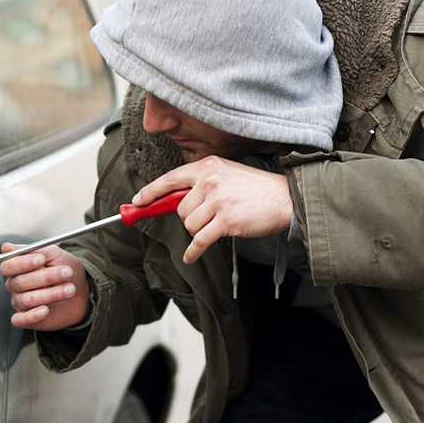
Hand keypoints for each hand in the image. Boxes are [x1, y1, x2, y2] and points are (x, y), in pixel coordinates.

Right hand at [0, 243, 89, 330]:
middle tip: (66, 273)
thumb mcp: (56, 255)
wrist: (82, 292)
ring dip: (50, 294)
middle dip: (45, 277)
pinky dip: (31, 316)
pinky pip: (19, 320)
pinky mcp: (27, 318)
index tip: (41, 259)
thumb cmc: (67, 272)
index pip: (8, 265)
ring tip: (69, 289)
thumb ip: (36, 250)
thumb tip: (9, 248)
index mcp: (19, 267)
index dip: (22, 263)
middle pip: (19, 282)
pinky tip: (45, 310)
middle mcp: (16, 284)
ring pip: (24, 299)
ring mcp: (20, 302)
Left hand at [133, 156, 291, 263]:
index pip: (170, 179)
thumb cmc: (256, 189)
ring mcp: (217, 201)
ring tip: (218, 225)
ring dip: (199, 231)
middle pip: (179, 208)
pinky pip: (199, 241)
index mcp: (207, 166)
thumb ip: (202, 182)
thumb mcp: (227, 174)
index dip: (150, 192)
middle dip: (189, 218)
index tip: (138, 201)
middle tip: (209, 218)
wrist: (285, 199)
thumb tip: (174, 200)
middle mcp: (209, 181)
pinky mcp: (225, 221)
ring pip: (189, 225)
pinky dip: (193, 251)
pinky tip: (191, 256)